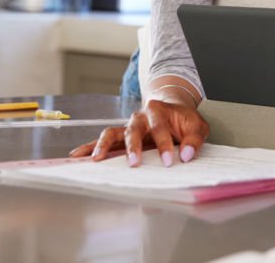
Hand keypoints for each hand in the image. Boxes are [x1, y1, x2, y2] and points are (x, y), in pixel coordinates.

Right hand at [68, 99, 209, 167]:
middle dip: (134, 147)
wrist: (173, 111)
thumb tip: (186, 155)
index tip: (169, 161)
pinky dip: (90, 147)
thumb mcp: (197, 126)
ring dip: (103, 146)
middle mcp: (140, 117)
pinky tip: (77, 156)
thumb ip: (194, 140)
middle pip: (133, 130)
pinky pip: (104, 141)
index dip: (164, 145)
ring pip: (112, 133)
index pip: (160, 128)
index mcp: (159, 111)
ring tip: (95, 159)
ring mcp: (128, 127)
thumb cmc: (184, 121)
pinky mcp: (120, 137)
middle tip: (134, 163)